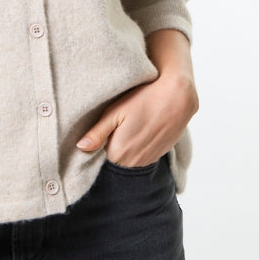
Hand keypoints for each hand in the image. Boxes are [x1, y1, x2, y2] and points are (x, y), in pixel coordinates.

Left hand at [76, 71, 197, 167]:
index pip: (99, 157)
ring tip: (130, 124)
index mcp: (119, 153)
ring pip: (129, 158)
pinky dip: (139, 145)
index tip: (101, 128)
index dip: (98, 142)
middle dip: (111, 145)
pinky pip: (142, 155)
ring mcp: (149, 160)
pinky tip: (141, 127)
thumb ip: (97, 133)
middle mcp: (134, 163)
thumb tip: (80, 148)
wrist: (177, 96)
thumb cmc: (143, 100)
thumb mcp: (115, 112)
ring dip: (126, 146)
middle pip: (115, 159)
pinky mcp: (160, 154)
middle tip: (116, 123)